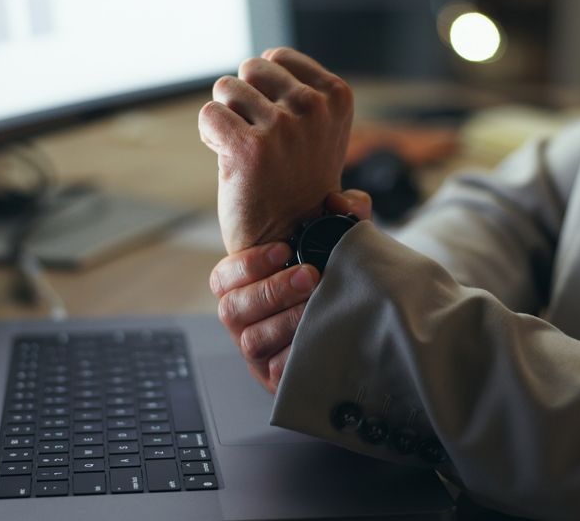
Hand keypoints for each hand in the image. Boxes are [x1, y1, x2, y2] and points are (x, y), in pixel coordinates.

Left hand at [198, 47, 354, 253]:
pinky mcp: (249, 149)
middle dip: (245, 100)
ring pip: (226, 89)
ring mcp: (283, 128)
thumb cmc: (298, 185)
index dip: (266, 88)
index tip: (278, 125)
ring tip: (246, 153)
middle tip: (259, 140)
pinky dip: (211, 136)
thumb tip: (266, 58)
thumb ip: (300, 91)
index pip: (276, 57)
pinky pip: (209, 114)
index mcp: (336, 97)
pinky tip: (230, 162)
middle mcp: (313, 108)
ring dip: (228, 119)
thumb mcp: (318, 129)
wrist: (293, 241)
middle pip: (250, 68)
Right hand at [210, 191, 371, 392]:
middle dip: (272, 291)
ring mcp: (257, 350)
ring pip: (252, 341)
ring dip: (285, 321)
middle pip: (233, 309)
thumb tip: (341, 203)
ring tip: (316, 306)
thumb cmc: (335, 276)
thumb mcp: (338, 241)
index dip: (248, 264)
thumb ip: (344, 213)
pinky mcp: (275, 377)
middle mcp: (244, 319)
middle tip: (309, 277)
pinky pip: (274, 372)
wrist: (355, 319)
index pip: (223, 277)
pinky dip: (294, 355)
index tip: (283, 249)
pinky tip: (316, 339)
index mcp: (245, 286)